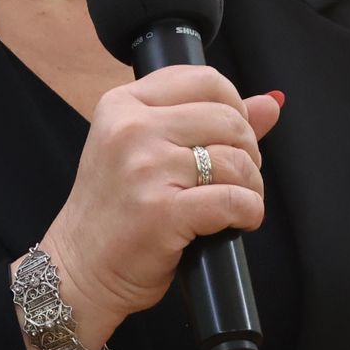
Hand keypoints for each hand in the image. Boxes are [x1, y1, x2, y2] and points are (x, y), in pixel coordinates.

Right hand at [40, 66, 282, 328]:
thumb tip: (271, 103)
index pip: (205, 80)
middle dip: (248, 150)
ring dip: (251, 185)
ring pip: (234, 160)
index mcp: (123, 104)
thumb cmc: (113, 211)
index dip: (234, 107)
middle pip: (227, 119)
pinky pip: (233, 200)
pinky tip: (240, 220)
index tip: (231, 137)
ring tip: (239, 201)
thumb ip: (205, 120)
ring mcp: (145, 170)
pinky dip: (249, 212)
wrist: (78, 269)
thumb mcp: (145, 150)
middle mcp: (131, 130)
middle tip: (237, 176)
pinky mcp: (162, 212)